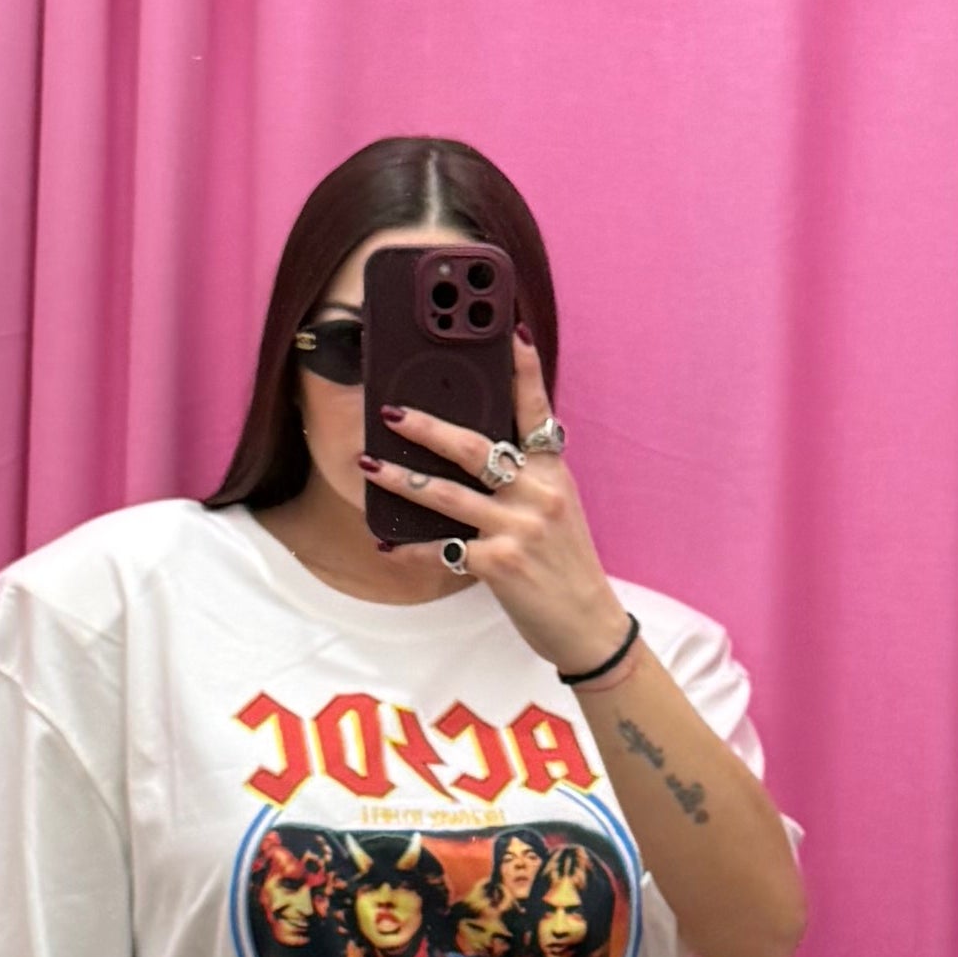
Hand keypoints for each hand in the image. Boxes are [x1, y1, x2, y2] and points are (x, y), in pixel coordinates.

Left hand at [363, 334, 622, 675]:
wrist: (588, 624)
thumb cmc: (566, 565)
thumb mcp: (558, 510)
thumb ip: (527, 479)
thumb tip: (480, 454)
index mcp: (553, 473)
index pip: (537, 412)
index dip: (524, 371)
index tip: (511, 333)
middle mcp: (538, 493)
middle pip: (474, 448)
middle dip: (427, 426)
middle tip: (392, 410)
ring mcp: (518, 528)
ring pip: (446, 495)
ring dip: (399, 479)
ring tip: (368, 464)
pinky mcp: (500, 564)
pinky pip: (441, 550)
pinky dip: (409, 549)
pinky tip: (385, 544)